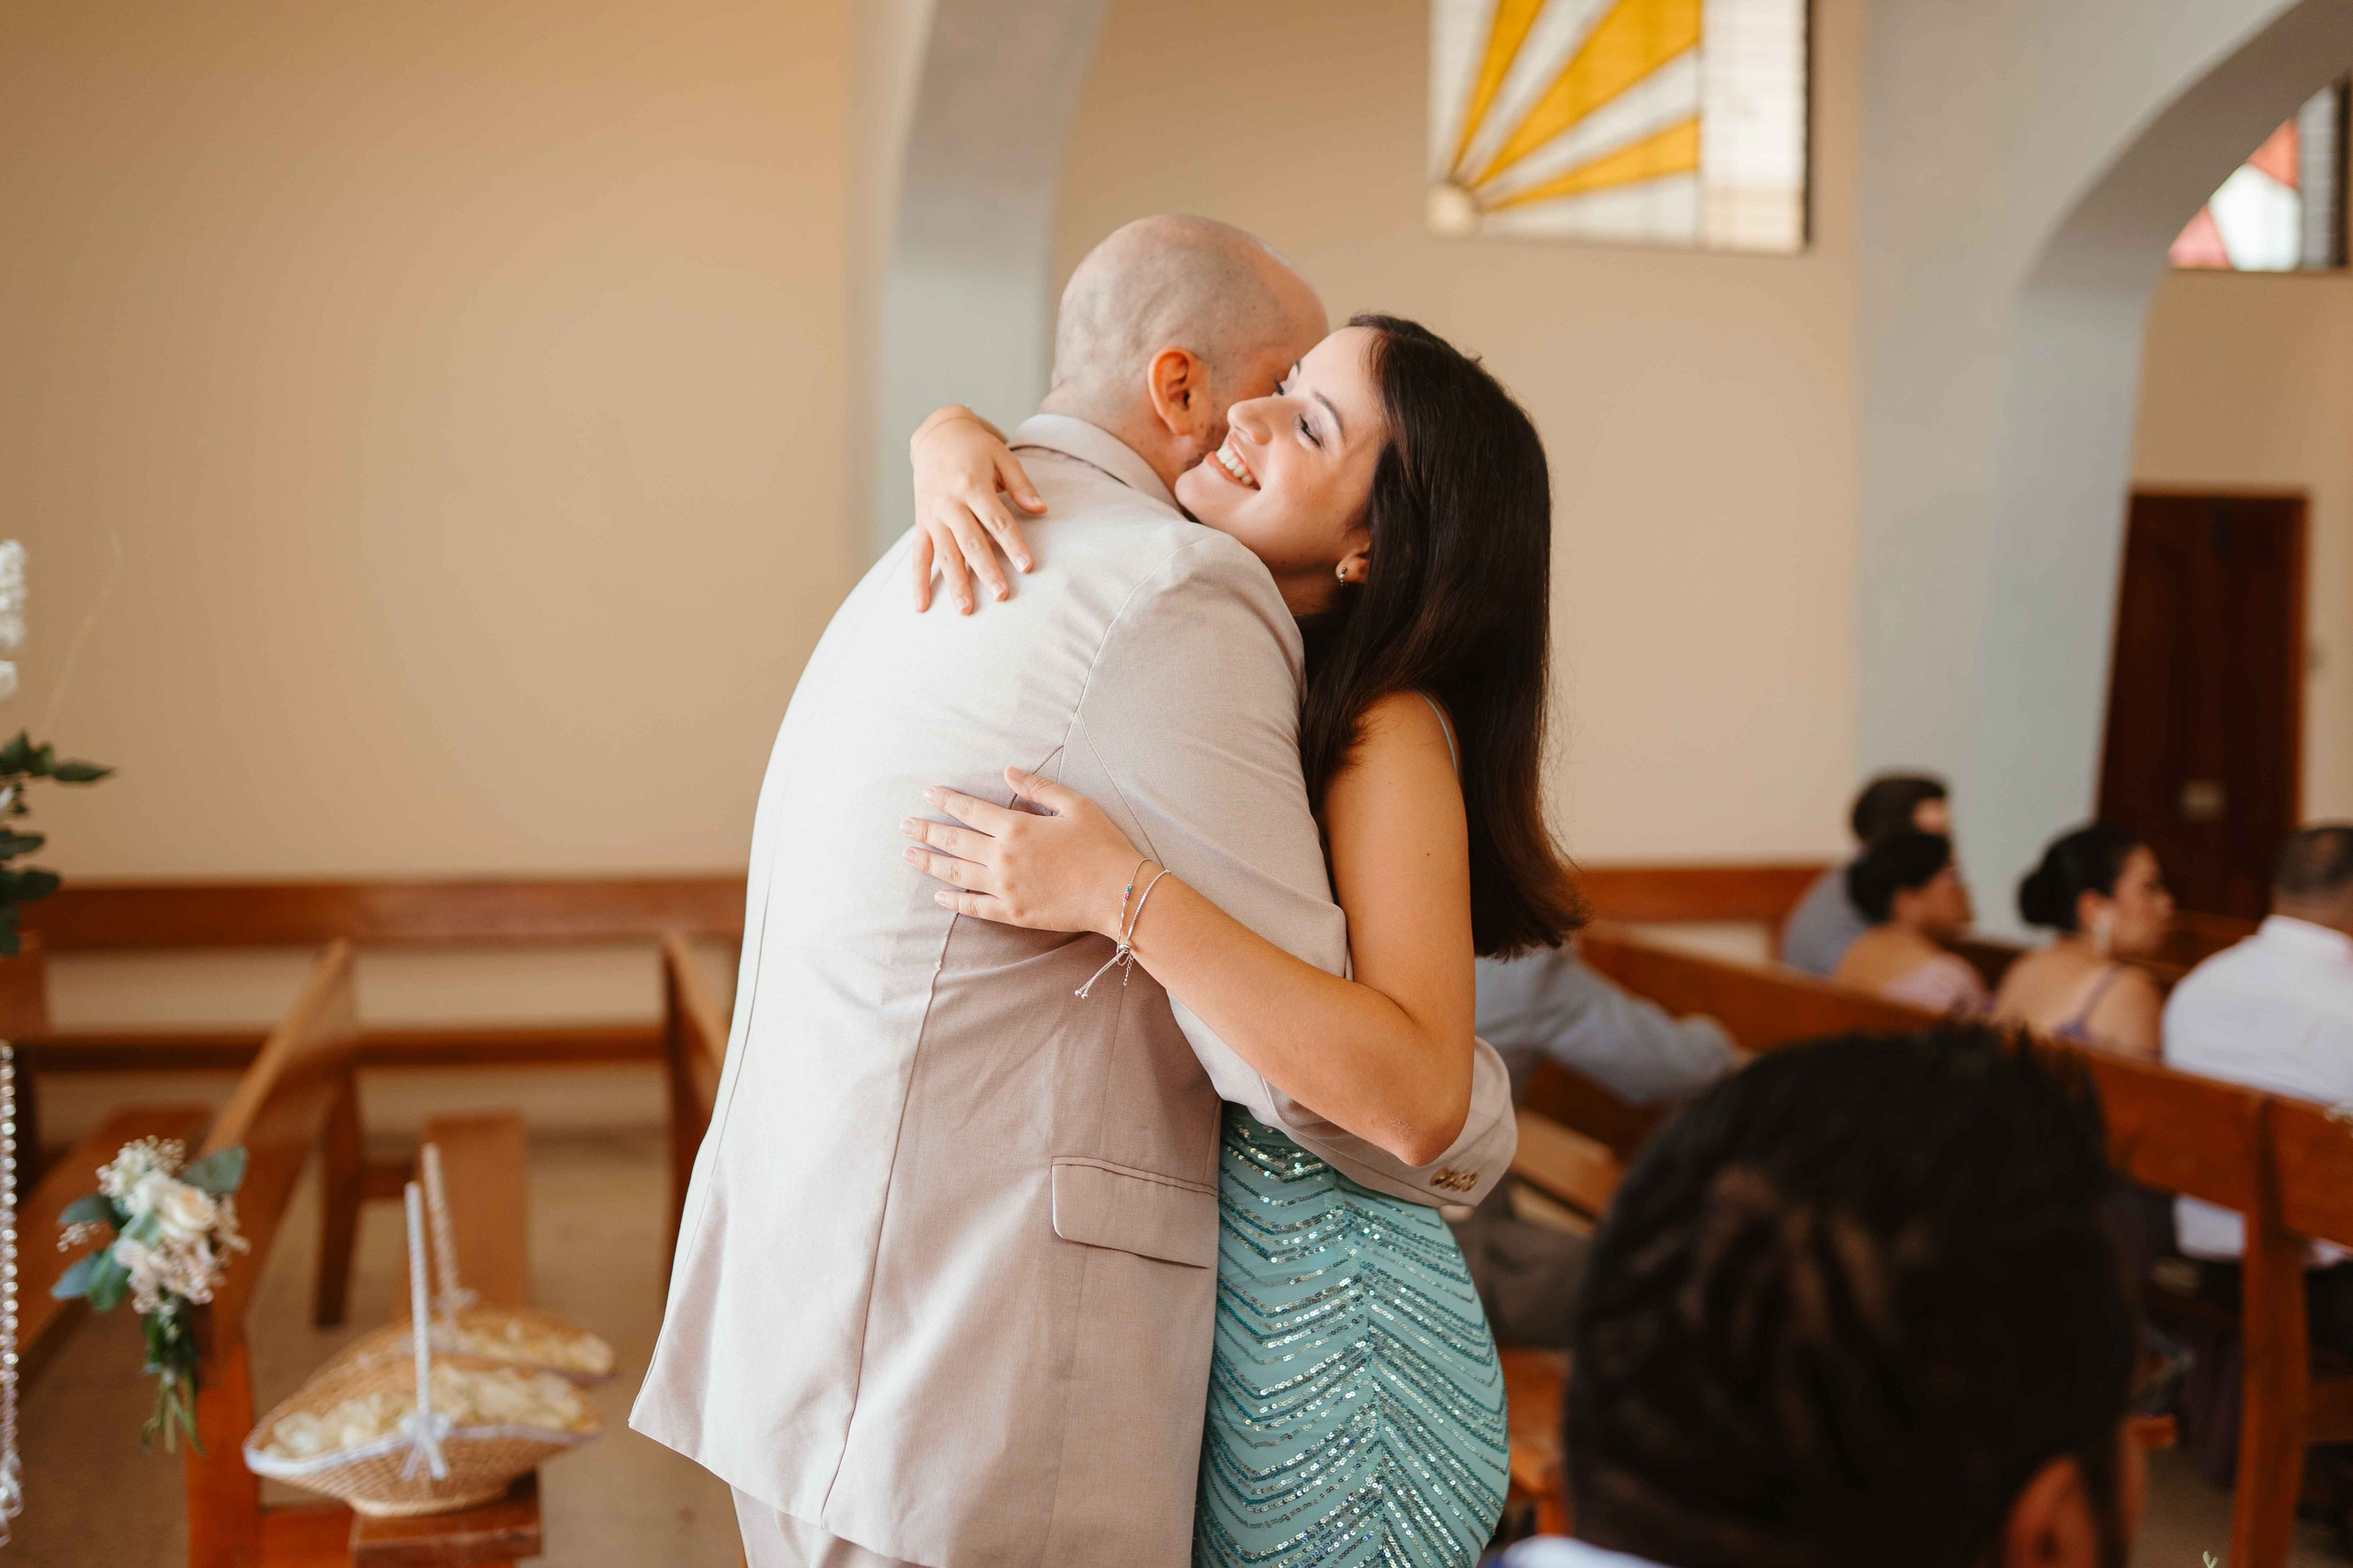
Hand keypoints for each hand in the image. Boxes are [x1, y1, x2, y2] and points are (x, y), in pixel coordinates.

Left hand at [901, 767, 1146, 937]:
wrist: (1118, 892)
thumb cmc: (1102, 844)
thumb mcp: (1075, 805)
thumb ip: (1038, 788)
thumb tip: (1007, 771)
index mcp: (1016, 827)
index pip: (969, 810)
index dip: (946, 800)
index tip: (927, 794)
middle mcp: (1002, 857)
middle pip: (954, 841)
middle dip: (926, 831)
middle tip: (904, 825)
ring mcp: (1005, 888)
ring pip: (956, 874)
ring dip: (930, 863)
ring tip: (909, 854)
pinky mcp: (1013, 913)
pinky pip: (975, 907)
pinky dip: (954, 901)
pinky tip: (939, 895)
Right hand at [909, 409, 1044, 613]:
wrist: (936, 434)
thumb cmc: (976, 447)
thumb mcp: (1002, 456)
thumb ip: (1020, 486)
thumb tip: (1041, 510)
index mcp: (972, 485)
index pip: (997, 521)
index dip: (1013, 544)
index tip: (1027, 567)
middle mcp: (950, 502)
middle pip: (971, 542)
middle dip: (986, 570)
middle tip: (1001, 595)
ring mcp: (932, 515)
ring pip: (945, 553)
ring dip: (955, 583)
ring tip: (965, 609)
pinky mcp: (921, 523)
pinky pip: (918, 555)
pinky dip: (917, 581)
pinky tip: (921, 606)